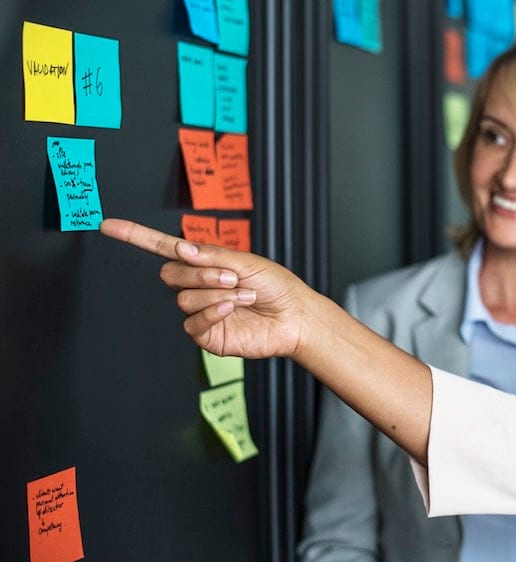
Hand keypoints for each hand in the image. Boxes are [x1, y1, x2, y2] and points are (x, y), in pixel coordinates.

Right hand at [101, 218, 307, 358]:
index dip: (136, 237)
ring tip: (243, 294)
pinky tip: (233, 308)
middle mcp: (198, 287)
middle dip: (200, 273)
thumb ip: (212, 255)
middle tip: (231, 276)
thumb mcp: (247, 261)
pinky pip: (193, 323)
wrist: (294, 316)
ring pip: (183, 299)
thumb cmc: (276, 286)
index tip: (109, 226)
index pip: (164, 249)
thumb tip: (180, 249)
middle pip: (170, 275)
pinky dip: (214, 312)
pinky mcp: (206, 335)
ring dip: (215, 293)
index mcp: (205, 264)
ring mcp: (200, 312)